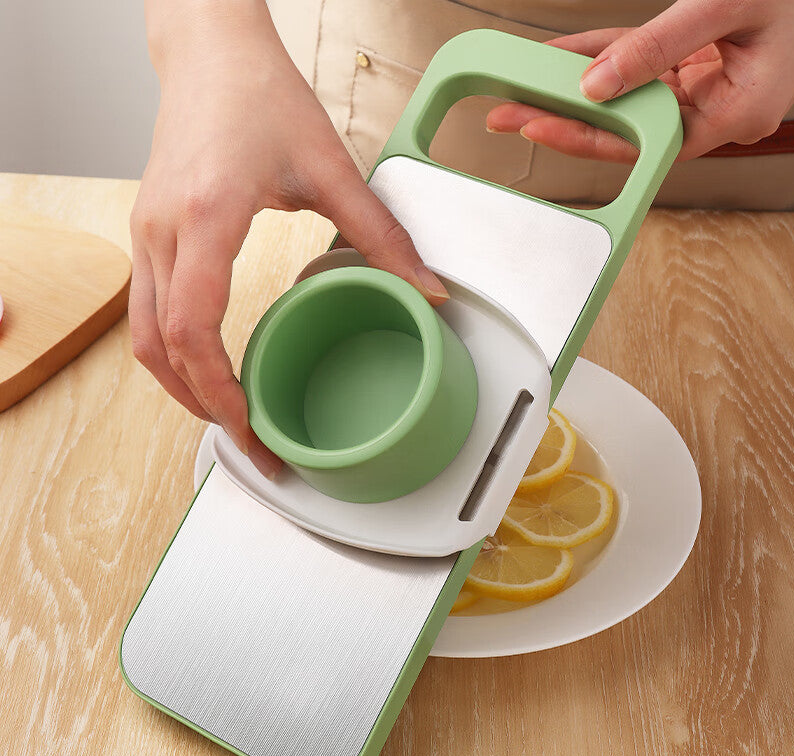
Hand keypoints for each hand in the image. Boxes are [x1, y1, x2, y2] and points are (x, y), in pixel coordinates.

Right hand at [129, 1, 447, 477]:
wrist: (211, 51)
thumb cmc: (259, 94)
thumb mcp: (331, 167)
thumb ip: (382, 235)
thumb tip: (427, 292)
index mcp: (206, 218)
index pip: (195, 331)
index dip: (221, 394)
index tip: (254, 431)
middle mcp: (162, 232)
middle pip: (161, 351)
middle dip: (204, 408)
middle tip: (251, 443)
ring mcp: (147, 234)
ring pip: (144, 338)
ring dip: (182, 387)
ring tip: (229, 417)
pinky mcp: (149, 233)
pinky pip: (146, 313)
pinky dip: (175, 354)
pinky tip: (209, 366)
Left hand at [487, 0, 793, 161]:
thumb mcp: (726, 3)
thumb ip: (660, 44)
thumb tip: (595, 83)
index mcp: (735, 114)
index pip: (646, 141)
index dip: (590, 137)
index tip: (541, 126)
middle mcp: (714, 110)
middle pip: (625, 126)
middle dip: (565, 119)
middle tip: (511, 116)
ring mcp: (700, 89)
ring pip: (623, 97)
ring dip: (572, 90)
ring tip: (521, 91)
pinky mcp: (688, 66)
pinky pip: (634, 65)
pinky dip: (597, 59)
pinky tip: (557, 59)